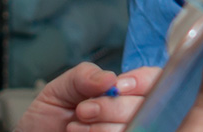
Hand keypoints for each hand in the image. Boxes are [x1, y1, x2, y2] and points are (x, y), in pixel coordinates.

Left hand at [14, 63, 158, 131]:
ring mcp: (129, 129)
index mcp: (123, 91)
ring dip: (102, 128)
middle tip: (83, 110)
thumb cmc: (48, 117)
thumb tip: (110, 79)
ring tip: (75, 127)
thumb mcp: (60, 88)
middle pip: (146, 106)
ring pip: (135, 127)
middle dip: (112, 107)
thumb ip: (84, 76)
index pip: (153, 80)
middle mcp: (131, 113)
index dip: (141, 81)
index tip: (117, 86)